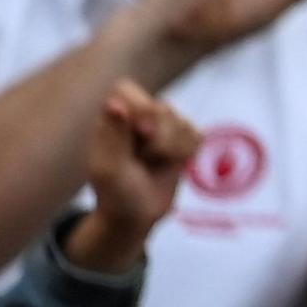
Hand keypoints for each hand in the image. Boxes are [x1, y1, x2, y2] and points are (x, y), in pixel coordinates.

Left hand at [73, 80, 201, 271]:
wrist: (136, 217)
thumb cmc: (115, 193)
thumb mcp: (108, 168)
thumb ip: (113, 134)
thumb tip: (115, 102)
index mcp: (112, 119)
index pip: (126, 90)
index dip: (139, 106)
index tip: (141, 131)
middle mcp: (137, 117)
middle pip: (162, 108)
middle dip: (159, 137)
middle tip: (144, 158)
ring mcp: (164, 127)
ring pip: (183, 122)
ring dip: (172, 149)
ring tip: (154, 164)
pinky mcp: (184, 139)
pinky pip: (198, 135)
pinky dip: (187, 153)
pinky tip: (173, 164)